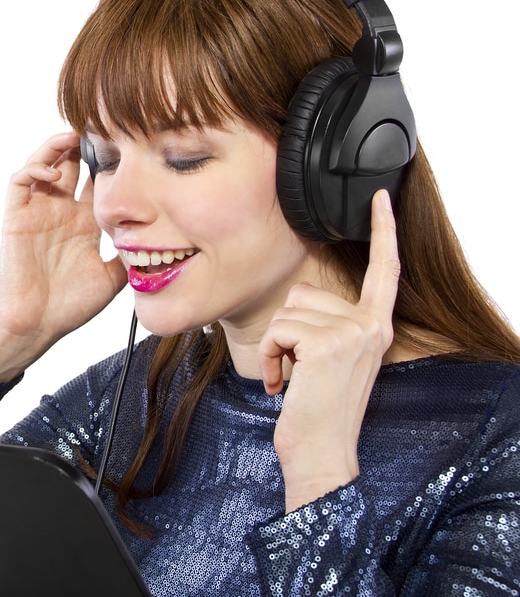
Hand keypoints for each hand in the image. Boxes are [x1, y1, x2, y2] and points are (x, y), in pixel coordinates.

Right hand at [0, 133, 127, 383]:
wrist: (37, 325)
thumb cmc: (69, 306)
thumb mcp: (113, 278)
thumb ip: (130, 255)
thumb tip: (160, 242)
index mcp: (86, 223)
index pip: (99, 181)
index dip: (112, 162)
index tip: (131, 147)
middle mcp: (62, 211)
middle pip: (73, 164)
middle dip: (86, 144)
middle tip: (102, 129)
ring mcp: (38, 212)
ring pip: (45, 164)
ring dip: (57, 146)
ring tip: (73, 136)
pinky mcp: (16, 217)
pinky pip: (20, 182)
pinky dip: (33, 168)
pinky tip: (51, 171)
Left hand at [258, 190, 400, 510]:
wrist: (321, 452)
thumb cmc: (316, 410)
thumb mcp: (328, 360)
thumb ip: (324, 326)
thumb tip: (296, 303)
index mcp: (374, 327)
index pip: (384, 271)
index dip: (383, 232)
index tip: (379, 199)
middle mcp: (371, 326)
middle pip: (304, 292)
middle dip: (286, 328)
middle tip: (295, 367)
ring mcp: (353, 333)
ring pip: (286, 312)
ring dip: (275, 347)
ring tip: (289, 378)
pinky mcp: (329, 343)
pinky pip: (277, 330)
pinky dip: (268, 357)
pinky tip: (281, 384)